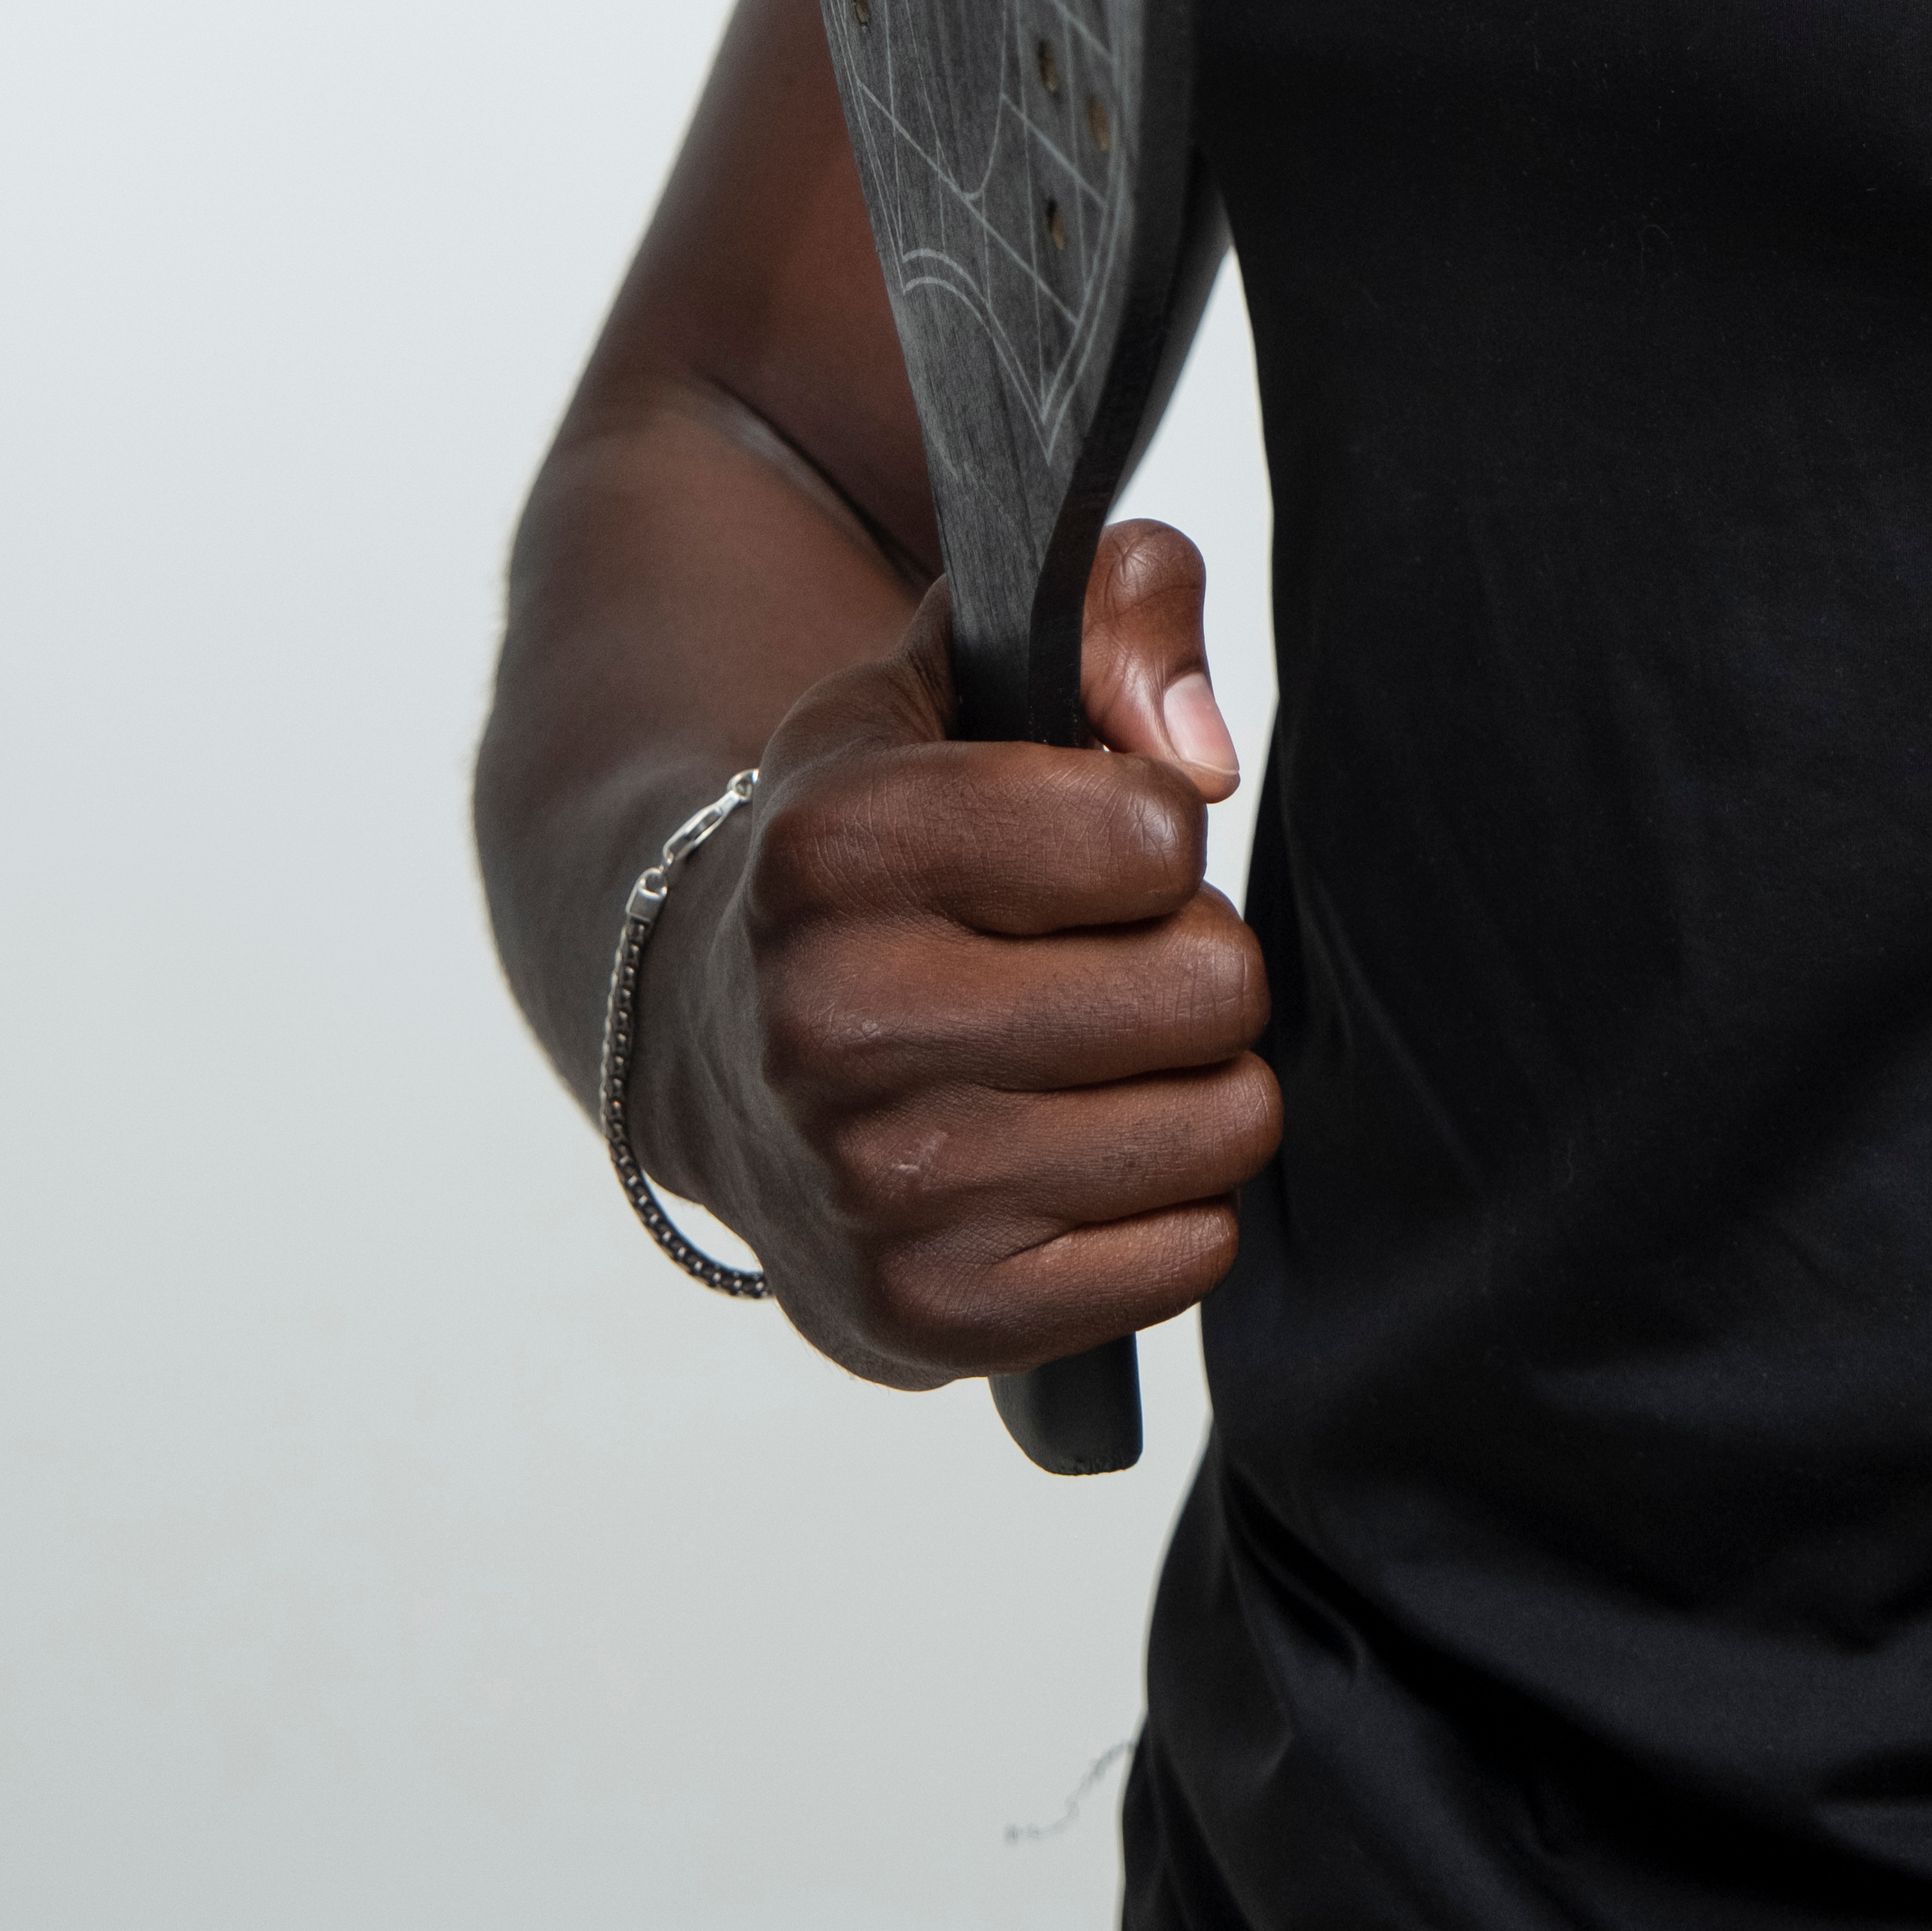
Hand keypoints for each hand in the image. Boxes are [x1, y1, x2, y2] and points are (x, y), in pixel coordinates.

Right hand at [635, 520, 1276, 1390]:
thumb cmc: (876, 849)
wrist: (711, 1036)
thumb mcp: (956, 671)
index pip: (1156, 831)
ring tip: (1088, 1055)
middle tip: (1092, 960)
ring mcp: (873, 1190)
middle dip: (1186, 958)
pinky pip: (1188, 1258)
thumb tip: (1204, 756)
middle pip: (1209, 986)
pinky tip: (1070, 1155)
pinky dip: (1163, 1207)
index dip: (1150, 827)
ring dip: (1189, 1085)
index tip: (1077, 843)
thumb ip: (1112, 610)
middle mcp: (832, 1025)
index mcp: (834, 847)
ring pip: (1220, 1127)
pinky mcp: (925, 1320)